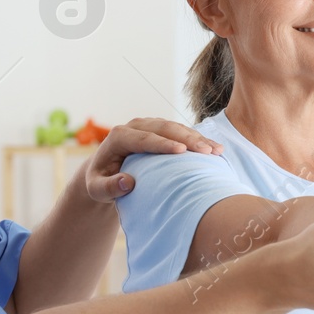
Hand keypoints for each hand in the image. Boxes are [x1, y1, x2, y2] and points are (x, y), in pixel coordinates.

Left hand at [85, 118, 220, 202]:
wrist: (105, 171)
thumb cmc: (100, 182)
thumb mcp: (97, 188)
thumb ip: (108, 187)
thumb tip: (127, 182)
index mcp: (118, 136)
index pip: (143, 138)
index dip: (162, 144)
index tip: (181, 151)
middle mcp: (135, 126)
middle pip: (164, 128)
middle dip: (187, 139)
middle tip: (206, 151)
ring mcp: (149, 126)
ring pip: (176, 127)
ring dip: (197, 138)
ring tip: (217, 150)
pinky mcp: (161, 130)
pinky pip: (181, 132)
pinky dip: (198, 140)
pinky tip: (215, 149)